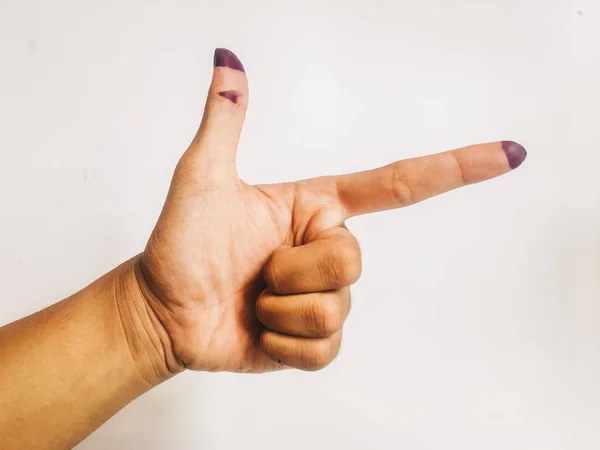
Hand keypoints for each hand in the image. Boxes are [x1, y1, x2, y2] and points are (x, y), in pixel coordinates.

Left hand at [127, 49, 525, 376]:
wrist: (164, 313)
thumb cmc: (179, 244)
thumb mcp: (202, 177)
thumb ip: (224, 121)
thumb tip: (229, 60)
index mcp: (315, 209)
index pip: (395, 186)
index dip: (452, 168)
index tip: (506, 155)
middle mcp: (325, 250)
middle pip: (351, 260)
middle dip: (294, 270)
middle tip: (255, 271)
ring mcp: (323, 298)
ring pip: (336, 307)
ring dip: (281, 307)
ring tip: (251, 299)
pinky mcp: (314, 341)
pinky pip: (324, 348)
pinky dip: (282, 344)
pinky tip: (258, 331)